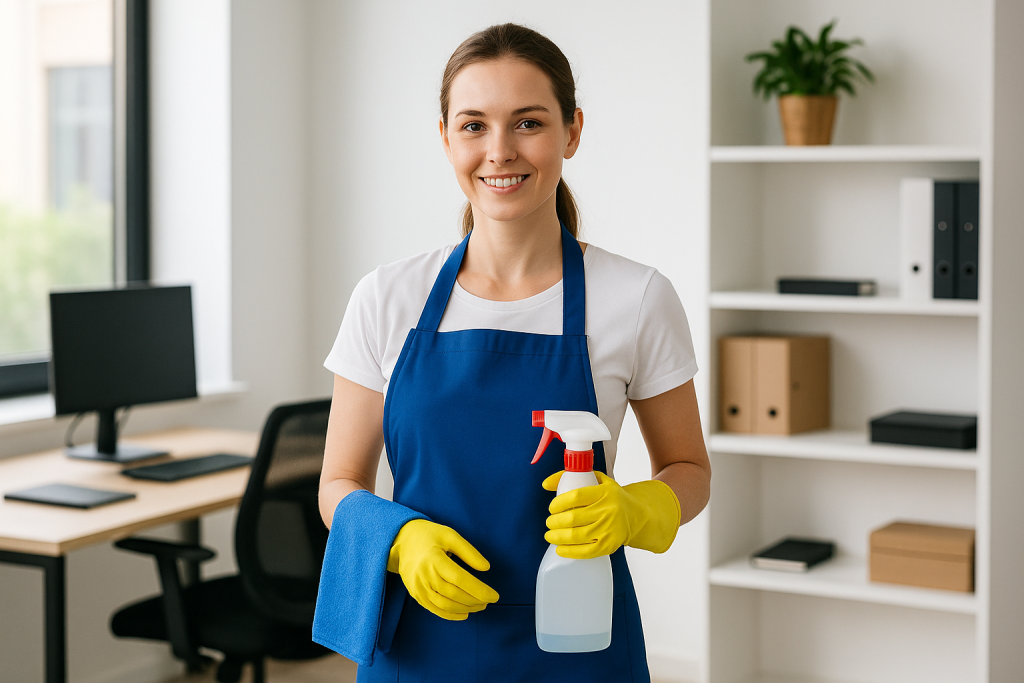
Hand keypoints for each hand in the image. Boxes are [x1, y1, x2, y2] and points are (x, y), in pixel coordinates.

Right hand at [387, 519, 498, 620]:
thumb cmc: (430, 535)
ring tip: (480, 606)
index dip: (479, 590)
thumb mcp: (450, 535)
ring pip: (444, 605)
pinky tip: (464, 613)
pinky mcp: (415, 594)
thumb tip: (486, 568)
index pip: (460, 579)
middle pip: (453, 594)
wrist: (402, 541)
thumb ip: (469, 552)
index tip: (494, 595)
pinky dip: (451, 615)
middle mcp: (424, 575)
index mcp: (434, 558)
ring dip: (465, 609)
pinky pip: (434, 609)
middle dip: (475, 601)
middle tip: (490, 601)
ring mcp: (418, 587)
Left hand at [542, 471, 681, 558]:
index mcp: (605, 492)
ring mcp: (610, 529)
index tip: (552, 507)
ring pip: (576, 535)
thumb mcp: (597, 480)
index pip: (576, 496)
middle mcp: (609, 510)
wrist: (637, 515)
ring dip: (557, 536)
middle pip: (573, 518)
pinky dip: (569, 551)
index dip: (559, 503)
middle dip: (555, 522)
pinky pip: (586, 551)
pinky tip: (559, 549)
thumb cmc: (612, 497)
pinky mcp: (609, 545)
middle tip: (549, 522)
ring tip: (550, 535)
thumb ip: (571, 476)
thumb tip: (546, 484)